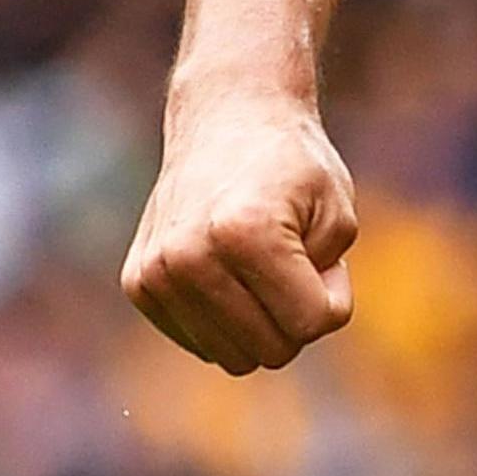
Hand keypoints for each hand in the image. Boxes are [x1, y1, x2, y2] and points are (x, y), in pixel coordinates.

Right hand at [122, 87, 357, 373]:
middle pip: (270, 352)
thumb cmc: (293, 166)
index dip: (333, 297)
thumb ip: (330, 284)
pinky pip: (201, 342)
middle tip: (297, 260)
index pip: (311, 323)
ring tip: (262, 264)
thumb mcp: (337, 216)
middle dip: (297, 315)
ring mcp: (156, 274)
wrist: (228, 118)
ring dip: (261, 321)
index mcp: (245, 234)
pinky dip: (226, 318)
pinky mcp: (138, 285)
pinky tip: (229, 270)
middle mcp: (189, 258)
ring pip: (232, 357)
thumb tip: (297, 332)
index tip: (329, 260)